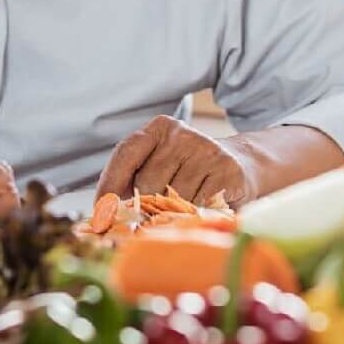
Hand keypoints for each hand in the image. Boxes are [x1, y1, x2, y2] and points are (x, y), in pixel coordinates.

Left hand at [96, 115, 259, 207]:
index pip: (125, 153)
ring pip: (172, 198)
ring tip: (182, 209)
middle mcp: (181, 134)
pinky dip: (195, 216)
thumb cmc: (189, 171)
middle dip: (146, 205)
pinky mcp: (227, 171)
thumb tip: (103, 213)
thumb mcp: (160, 164)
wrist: (243, 165)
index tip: (101, 210)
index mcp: (159, 128)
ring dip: (173, 213)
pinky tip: (201, 209)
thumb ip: (132, 180)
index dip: (110, 183)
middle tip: (154, 214)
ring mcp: (206, 150)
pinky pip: (198, 206)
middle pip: (147, 182)